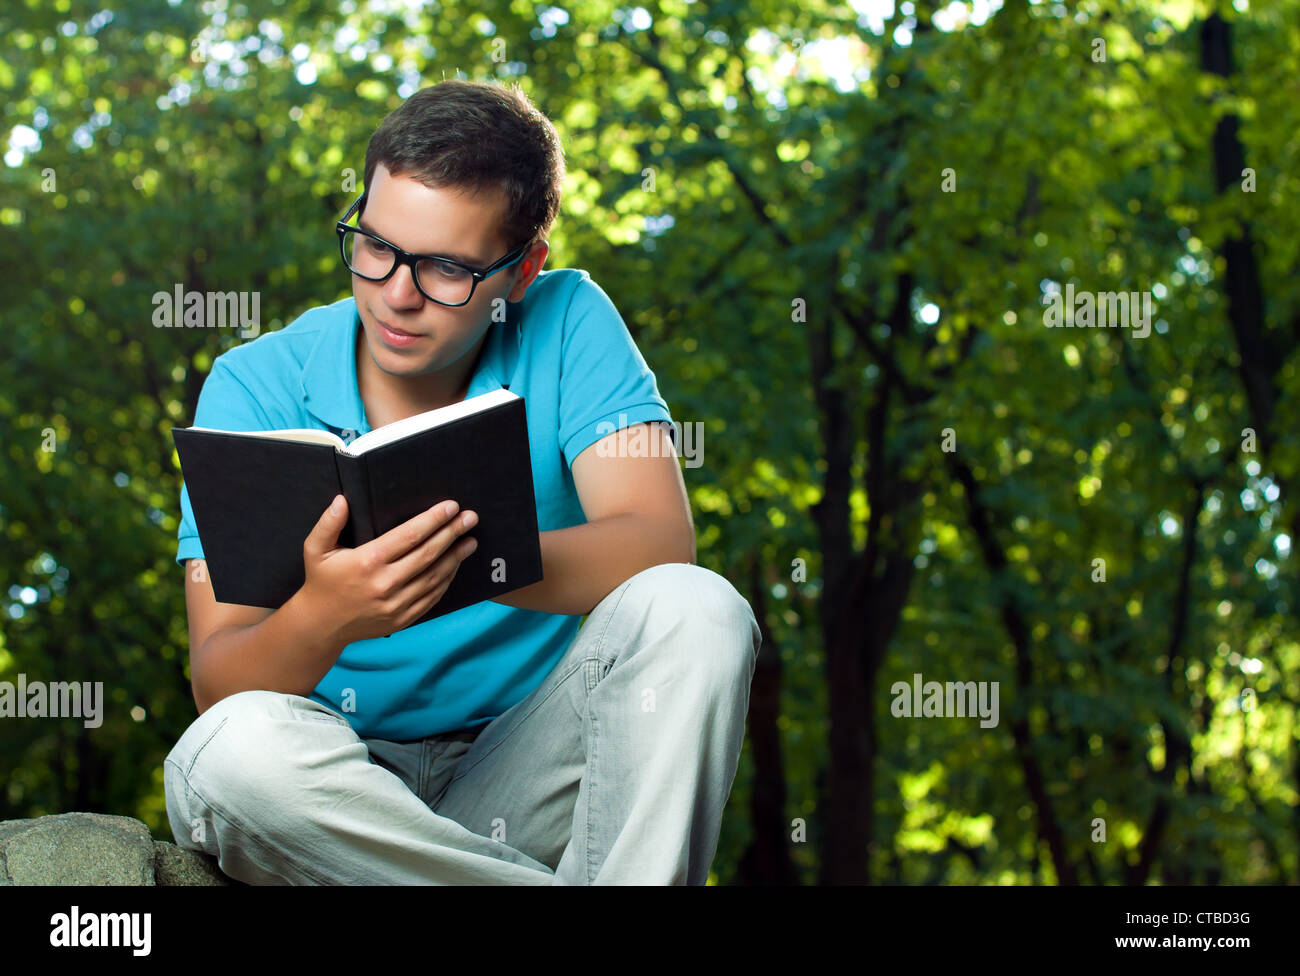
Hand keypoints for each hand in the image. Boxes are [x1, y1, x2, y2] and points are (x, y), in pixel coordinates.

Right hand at [298, 494, 477, 643]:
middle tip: (471, 518)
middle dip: (453, 533)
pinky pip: (431, 597)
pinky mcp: (403, 619)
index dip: (433, 520)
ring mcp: (396, 604)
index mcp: (368, 561)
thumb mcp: (316, 549)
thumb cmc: (321, 581)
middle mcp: (385, 583)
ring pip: (435, 576)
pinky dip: (446, 580)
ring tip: (470, 541)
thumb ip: (328, 523)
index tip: (451, 507)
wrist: (321, 625)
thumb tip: (341, 500)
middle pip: (428, 553)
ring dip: (456, 557)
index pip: (410, 535)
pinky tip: (455, 566)